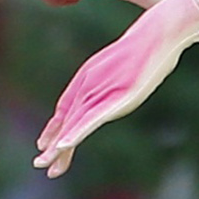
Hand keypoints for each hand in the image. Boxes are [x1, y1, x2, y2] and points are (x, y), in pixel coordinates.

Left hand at [34, 0, 196, 175]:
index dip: (54, 128)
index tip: (46, 146)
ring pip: (75, 124)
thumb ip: (113, 80)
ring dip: (59, 147)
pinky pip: (90, 119)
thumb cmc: (147, 48)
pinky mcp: (114, 98)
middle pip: (67, 120)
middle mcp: (89, 86)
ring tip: (45, 165)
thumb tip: (116, 92)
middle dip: (53, 145)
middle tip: (39, 165)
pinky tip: (63, 146)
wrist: (159, 34)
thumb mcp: (125, 67)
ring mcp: (101, 91)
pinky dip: (76, 133)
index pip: (66, 109)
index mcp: (88, 79)